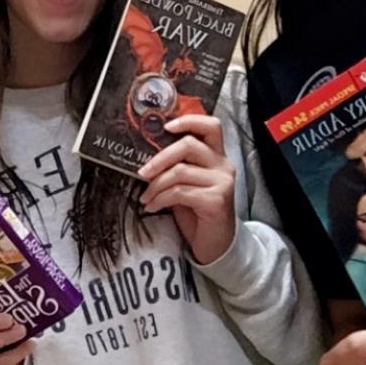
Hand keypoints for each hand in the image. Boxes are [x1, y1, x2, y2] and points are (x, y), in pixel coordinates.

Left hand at [137, 115, 235, 264]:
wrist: (215, 244)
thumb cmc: (197, 212)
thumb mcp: (186, 184)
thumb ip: (176, 167)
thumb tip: (146, 158)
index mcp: (217, 156)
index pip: (211, 125)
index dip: (188, 120)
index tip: (166, 127)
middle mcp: (223, 165)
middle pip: (188, 145)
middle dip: (159, 158)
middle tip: (141, 173)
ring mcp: (223, 182)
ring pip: (179, 171)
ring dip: (155, 185)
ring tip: (145, 198)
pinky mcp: (217, 200)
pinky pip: (179, 192)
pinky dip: (160, 199)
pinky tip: (152, 207)